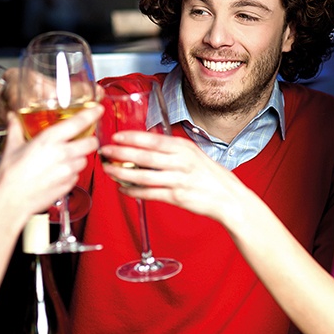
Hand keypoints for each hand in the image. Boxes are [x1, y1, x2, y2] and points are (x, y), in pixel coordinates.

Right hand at [0, 106, 100, 216]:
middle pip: (91, 143)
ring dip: (79, 157)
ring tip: (65, 158)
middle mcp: (62, 154)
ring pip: (84, 160)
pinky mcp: (68, 185)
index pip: (79, 122)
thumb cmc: (10, 176)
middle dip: (90, 139)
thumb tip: (13, 117)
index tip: (98, 109)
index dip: (92, 114)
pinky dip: (72, 173)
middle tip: (83, 139)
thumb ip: (15, 129)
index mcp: (50, 140)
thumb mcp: (12, 147)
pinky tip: (59, 172)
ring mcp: (68, 171)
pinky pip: (77, 175)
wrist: (11, 201)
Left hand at [99, 130, 248, 225]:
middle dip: (121, 153)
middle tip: (105, 151)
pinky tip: (123, 188)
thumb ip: (171, 150)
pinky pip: (150, 194)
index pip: (153, 140)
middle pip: (144, 157)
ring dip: (122, 173)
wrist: (229, 197)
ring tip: (108, 171)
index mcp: (183, 148)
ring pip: (143, 176)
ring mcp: (178, 180)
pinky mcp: (177, 197)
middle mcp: (180, 162)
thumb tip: (145, 145)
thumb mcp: (193, 154)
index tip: (116, 136)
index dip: (132, 138)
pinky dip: (134, 191)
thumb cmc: (209, 175)